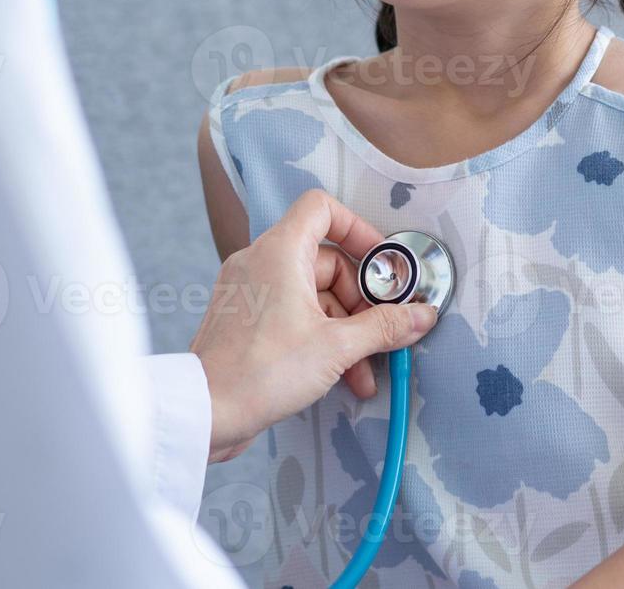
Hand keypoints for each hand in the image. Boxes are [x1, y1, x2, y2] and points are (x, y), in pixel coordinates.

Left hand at [188, 188, 438, 462]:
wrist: (203, 413)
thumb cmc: (259, 373)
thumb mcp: (337, 347)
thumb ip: (384, 326)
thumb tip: (421, 315)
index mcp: (279, 252)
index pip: (322, 209)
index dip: (359, 229)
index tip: (382, 264)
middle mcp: (260, 263)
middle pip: (327, 261)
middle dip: (361, 301)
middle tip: (382, 330)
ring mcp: (250, 293)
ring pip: (313, 296)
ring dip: (346, 330)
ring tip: (365, 371)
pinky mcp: (246, 321)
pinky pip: (294, 315)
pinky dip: (321, 338)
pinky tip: (342, 375)